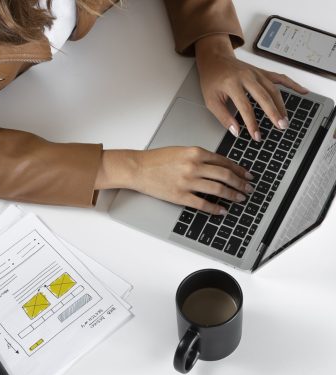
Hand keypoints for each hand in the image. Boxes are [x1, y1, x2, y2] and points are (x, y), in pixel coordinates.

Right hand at [95, 147, 253, 213]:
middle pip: (226, 176)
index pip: (224, 162)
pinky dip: (215, 208)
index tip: (247, 174)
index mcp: (195, 153)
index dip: (239, 169)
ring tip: (240, 198)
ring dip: (233, 195)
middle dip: (241, 183)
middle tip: (249, 188)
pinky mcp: (180, 196)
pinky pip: (203, 203)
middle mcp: (194, 166)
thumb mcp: (181, 151)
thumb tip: (218, 167)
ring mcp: (188, 182)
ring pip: (218, 189)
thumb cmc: (157, 159)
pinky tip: (222, 210)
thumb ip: (200, 157)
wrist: (138, 168)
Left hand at [195, 34, 308, 140]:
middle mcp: (247, 77)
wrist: (214, 59)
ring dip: (281, 105)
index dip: (252, 123)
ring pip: (273, 89)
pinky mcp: (262, 72)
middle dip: (273, 113)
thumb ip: (223, 117)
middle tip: (281, 127)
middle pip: (264, 97)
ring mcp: (256, 73)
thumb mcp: (211, 100)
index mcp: (232, 84)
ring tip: (285, 120)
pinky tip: (303, 91)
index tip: (256, 136)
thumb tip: (236, 131)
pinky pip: (280, 78)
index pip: (245, 107)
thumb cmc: (211, 80)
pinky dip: (292, 84)